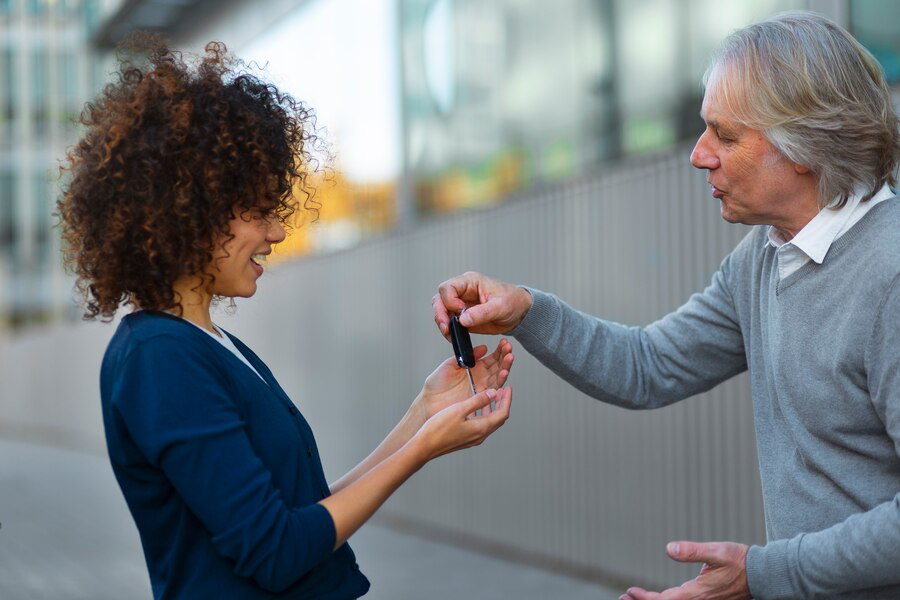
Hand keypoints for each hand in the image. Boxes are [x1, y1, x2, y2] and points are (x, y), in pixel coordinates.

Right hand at [414, 387, 511, 459]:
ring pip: (489, 422)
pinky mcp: (466, 439)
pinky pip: (480, 425)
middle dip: (502, 403)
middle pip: (498, 418)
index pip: (502, 413)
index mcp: (481, 428)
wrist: (424, 447)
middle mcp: (480, 436)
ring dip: (492, 408)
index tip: (508, 388)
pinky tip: (476, 407)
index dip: (507, 400)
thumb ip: (477, 401)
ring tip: (491, 395)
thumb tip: (493, 393)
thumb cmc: (438, 429)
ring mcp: (473, 439)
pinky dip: (483, 414)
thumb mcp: (459, 410)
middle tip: (502, 390)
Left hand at [416, 339, 514, 421]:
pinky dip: (500, 381)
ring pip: (498, 377)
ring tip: (509, 358)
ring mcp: (481, 388)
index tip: (504, 343)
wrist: (429, 401)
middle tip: (509, 349)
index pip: (491, 358)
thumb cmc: (436, 384)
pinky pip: (493, 390)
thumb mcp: (451, 364)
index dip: (499, 351)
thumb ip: (467, 356)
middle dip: (505, 358)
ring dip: (505, 368)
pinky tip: (504, 373)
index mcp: (474, 368)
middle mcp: (480, 378)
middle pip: (497, 367)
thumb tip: (483, 348)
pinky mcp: (480, 398)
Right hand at [433, 271, 532, 335]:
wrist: (520, 312)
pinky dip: (449, 331)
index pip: (448, 288)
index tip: (460, 312)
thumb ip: (482, 313)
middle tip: (446, 328)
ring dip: (443, 324)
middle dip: (440, 314)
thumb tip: (462, 320)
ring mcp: (461, 304)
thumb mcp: (500, 307)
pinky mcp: (463, 317)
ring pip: (441, 311)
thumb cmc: (513, 302)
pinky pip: (450, 323)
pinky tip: (455, 338)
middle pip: (440, 299)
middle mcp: (462, 292)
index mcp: (470, 282)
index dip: (449, 301)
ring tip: (450, 335)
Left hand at [620, 541, 749, 599]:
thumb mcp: (716, 551)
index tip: (630, 592)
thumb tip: (669, 548)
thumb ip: (692, 551)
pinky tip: (660, 595)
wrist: (762, 574)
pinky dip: (667, 599)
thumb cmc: (740, 561)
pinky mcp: (707, 598)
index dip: (646, 599)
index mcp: (698, 592)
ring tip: (635, 596)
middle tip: (624, 598)